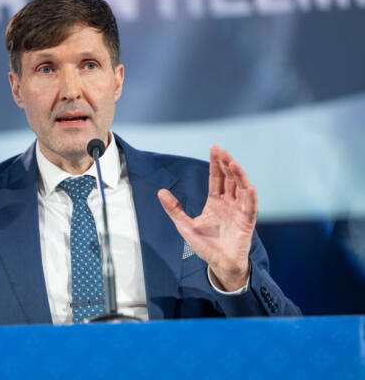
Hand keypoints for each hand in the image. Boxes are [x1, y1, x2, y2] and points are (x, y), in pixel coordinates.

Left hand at [157, 146, 256, 290]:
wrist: (219, 264)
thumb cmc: (205, 245)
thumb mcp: (184, 225)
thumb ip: (174, 208)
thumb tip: (160, 191)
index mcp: (215, 202)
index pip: (216, 178)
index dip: (215, 164)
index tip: (215, 148)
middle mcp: (229, 203)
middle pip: (229, 179)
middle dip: (226, 165)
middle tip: (222, 151)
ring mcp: (239, 211)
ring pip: (241, 189)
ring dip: (239, 176)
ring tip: (233, 163)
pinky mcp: (247, 222)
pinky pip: (251, 208)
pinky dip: (251, 198)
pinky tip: (250, 187)